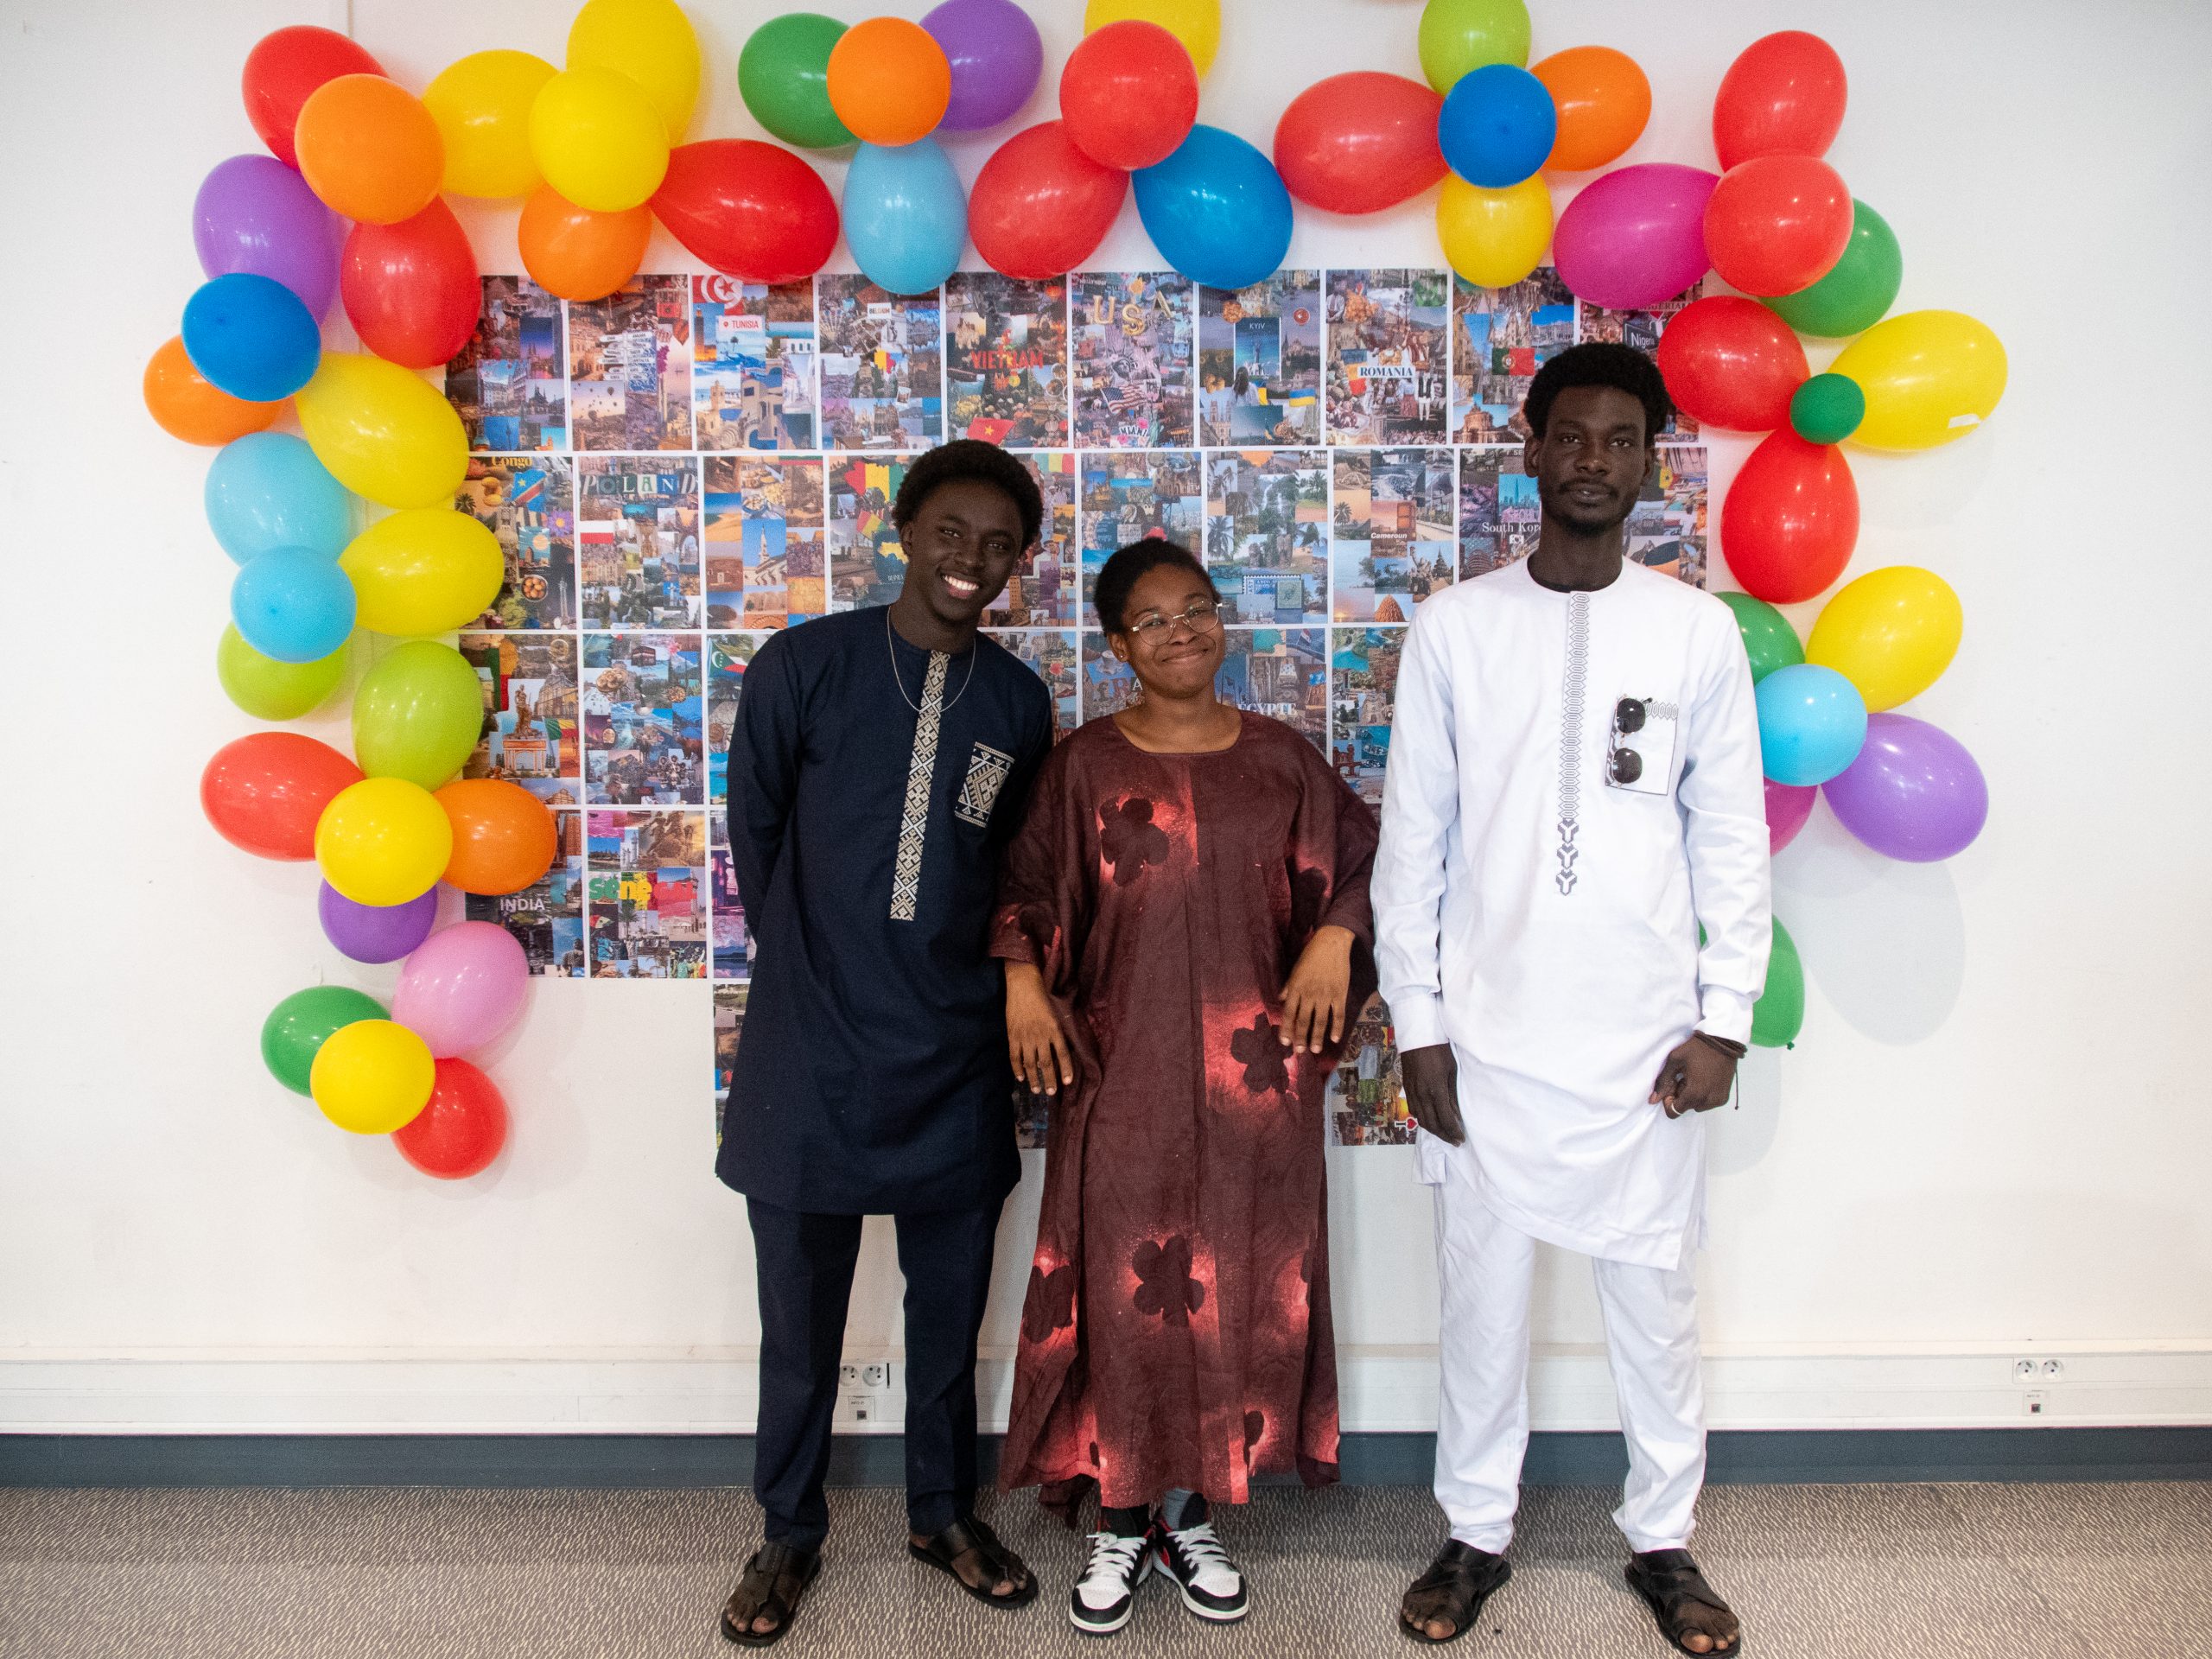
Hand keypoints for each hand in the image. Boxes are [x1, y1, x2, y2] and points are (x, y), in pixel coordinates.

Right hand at [1004, 961, 1073, 1096]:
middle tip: (1051, 1092)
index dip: (1066, 1069)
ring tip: (1036, 1089)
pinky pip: (1015, 1057)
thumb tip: (1053, 1054)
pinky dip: (1017, 1069)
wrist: (1023, 985)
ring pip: (1030, 1064)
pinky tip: (1021, 1077)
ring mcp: (1025, 1037)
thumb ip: (1055, 1034)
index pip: (1063, 1054)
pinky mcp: (1012, 1036)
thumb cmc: (1041, 998)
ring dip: (1033, 1078)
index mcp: (1054, 1030)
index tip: (1067, 1083)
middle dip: (1049, 1080)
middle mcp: (1041, 1035)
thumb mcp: (1054, 1014)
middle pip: (1046, 1063)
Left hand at [1281, 926, 1354, 1054]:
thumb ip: (1289, 986)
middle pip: (1304, 1020)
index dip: (1286, 1029)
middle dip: (1300, 1037)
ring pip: (1320, 1021)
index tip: (1285, 1042)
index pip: (1289, 1013)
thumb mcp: (1295, 969)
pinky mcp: (1340, 994)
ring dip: (1317, 1037)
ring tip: (1314, 1049)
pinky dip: (1337, 1028)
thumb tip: (1281, 1000)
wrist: (1332, 943)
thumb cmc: (1311, 955)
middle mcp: (1310, 994)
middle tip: (1300, 1051)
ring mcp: (1326, 995)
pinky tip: (1335, 1039)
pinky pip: (1338, 1014)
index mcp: (1296, 987)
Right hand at [1400, 1043, 1464, 1145]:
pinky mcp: (1406, 1089)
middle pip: (1432, 1124)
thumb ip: (1453, 1094)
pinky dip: (1422, 1119)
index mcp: (1436, 1090)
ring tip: (1444, 1134)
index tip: (1461, 1139)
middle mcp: (1422, 1095)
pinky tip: (1430, 1119)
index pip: (1446, 1120)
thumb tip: (1456, 1113)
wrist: (1418, 1036)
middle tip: (1454, 1141)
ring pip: (1421, 1119)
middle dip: (1444, 1136)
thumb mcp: (1452, 1071)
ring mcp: (1412, 1093)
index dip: (1454, 1132)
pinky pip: (1413, 1110)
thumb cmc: (1439, 1050)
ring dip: (1433, 1130)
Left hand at [1650, 1037, 1736, 1117]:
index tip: (1671, 1087)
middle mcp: (1707, 1100)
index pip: (1674, 1112)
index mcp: (1694, 1093)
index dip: (1668, 1101)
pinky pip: (1708, 1103)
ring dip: (1692, 1096)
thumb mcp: (1675, 1060)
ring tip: (1694, 1078)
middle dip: (1680, 1096)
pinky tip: (1704, 1080)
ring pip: (1697, 1106)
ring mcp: (1717, 1100)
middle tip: (1684, 1077)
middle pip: (1685, 1108)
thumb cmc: (1698, 1048)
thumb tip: (1653, 1099)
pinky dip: (1704, 1095)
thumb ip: (1663, 1081)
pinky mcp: (1724, 1097)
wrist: (1724, 1042)